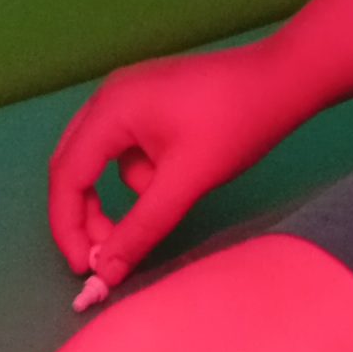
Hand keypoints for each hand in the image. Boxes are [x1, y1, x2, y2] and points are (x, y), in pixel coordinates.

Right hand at [46, 40, 311, 283]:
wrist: (284, 80)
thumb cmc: (235, 125)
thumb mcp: (186, 182)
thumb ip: (142, 227)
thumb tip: (105, 271)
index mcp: (110, 110)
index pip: (67, 176)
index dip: (67, 226)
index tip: (82, 268)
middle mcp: (110, 98)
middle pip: (74, 165)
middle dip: (86, 214)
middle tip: (104, 256)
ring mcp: (130, 96)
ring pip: (103, 160)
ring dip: (122, 194)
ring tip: (164, 205)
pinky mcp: (150, 102)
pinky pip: (127, 148)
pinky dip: (143, 173)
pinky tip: (180, 175)